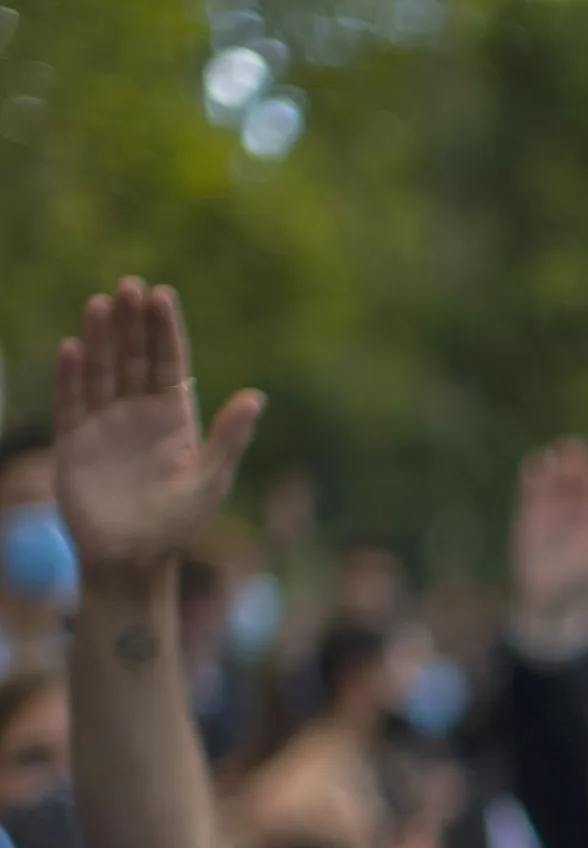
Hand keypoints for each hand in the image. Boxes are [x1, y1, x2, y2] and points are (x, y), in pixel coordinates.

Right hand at [53, 279, 262, 589]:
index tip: (162, 295)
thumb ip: (230, 438)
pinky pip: (71, 403)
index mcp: (175, 420)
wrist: (133, 561)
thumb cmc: (179, 525)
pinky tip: (72, 348)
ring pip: (102, 373)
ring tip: (101, 303)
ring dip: (100, 339)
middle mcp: (138, 416)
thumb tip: (256, 397)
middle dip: (131, 324)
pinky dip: (71, 377)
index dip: (165, 331)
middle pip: (134, 359)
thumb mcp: (211, 481)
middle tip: (129, 286)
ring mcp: (105, 427)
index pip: (170, 365)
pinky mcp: (74, 444)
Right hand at [511, 439, 587, 626]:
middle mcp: (576, 511)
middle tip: (576, 444)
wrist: (552, 598)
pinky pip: (532, 491)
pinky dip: (534, 477)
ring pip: (556, 482)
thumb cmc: (584, 583)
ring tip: (556, 453)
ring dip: (556, 467)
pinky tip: (536, 462)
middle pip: (578, 480)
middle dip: (578, 463)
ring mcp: (553, 512)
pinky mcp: (530, 515)